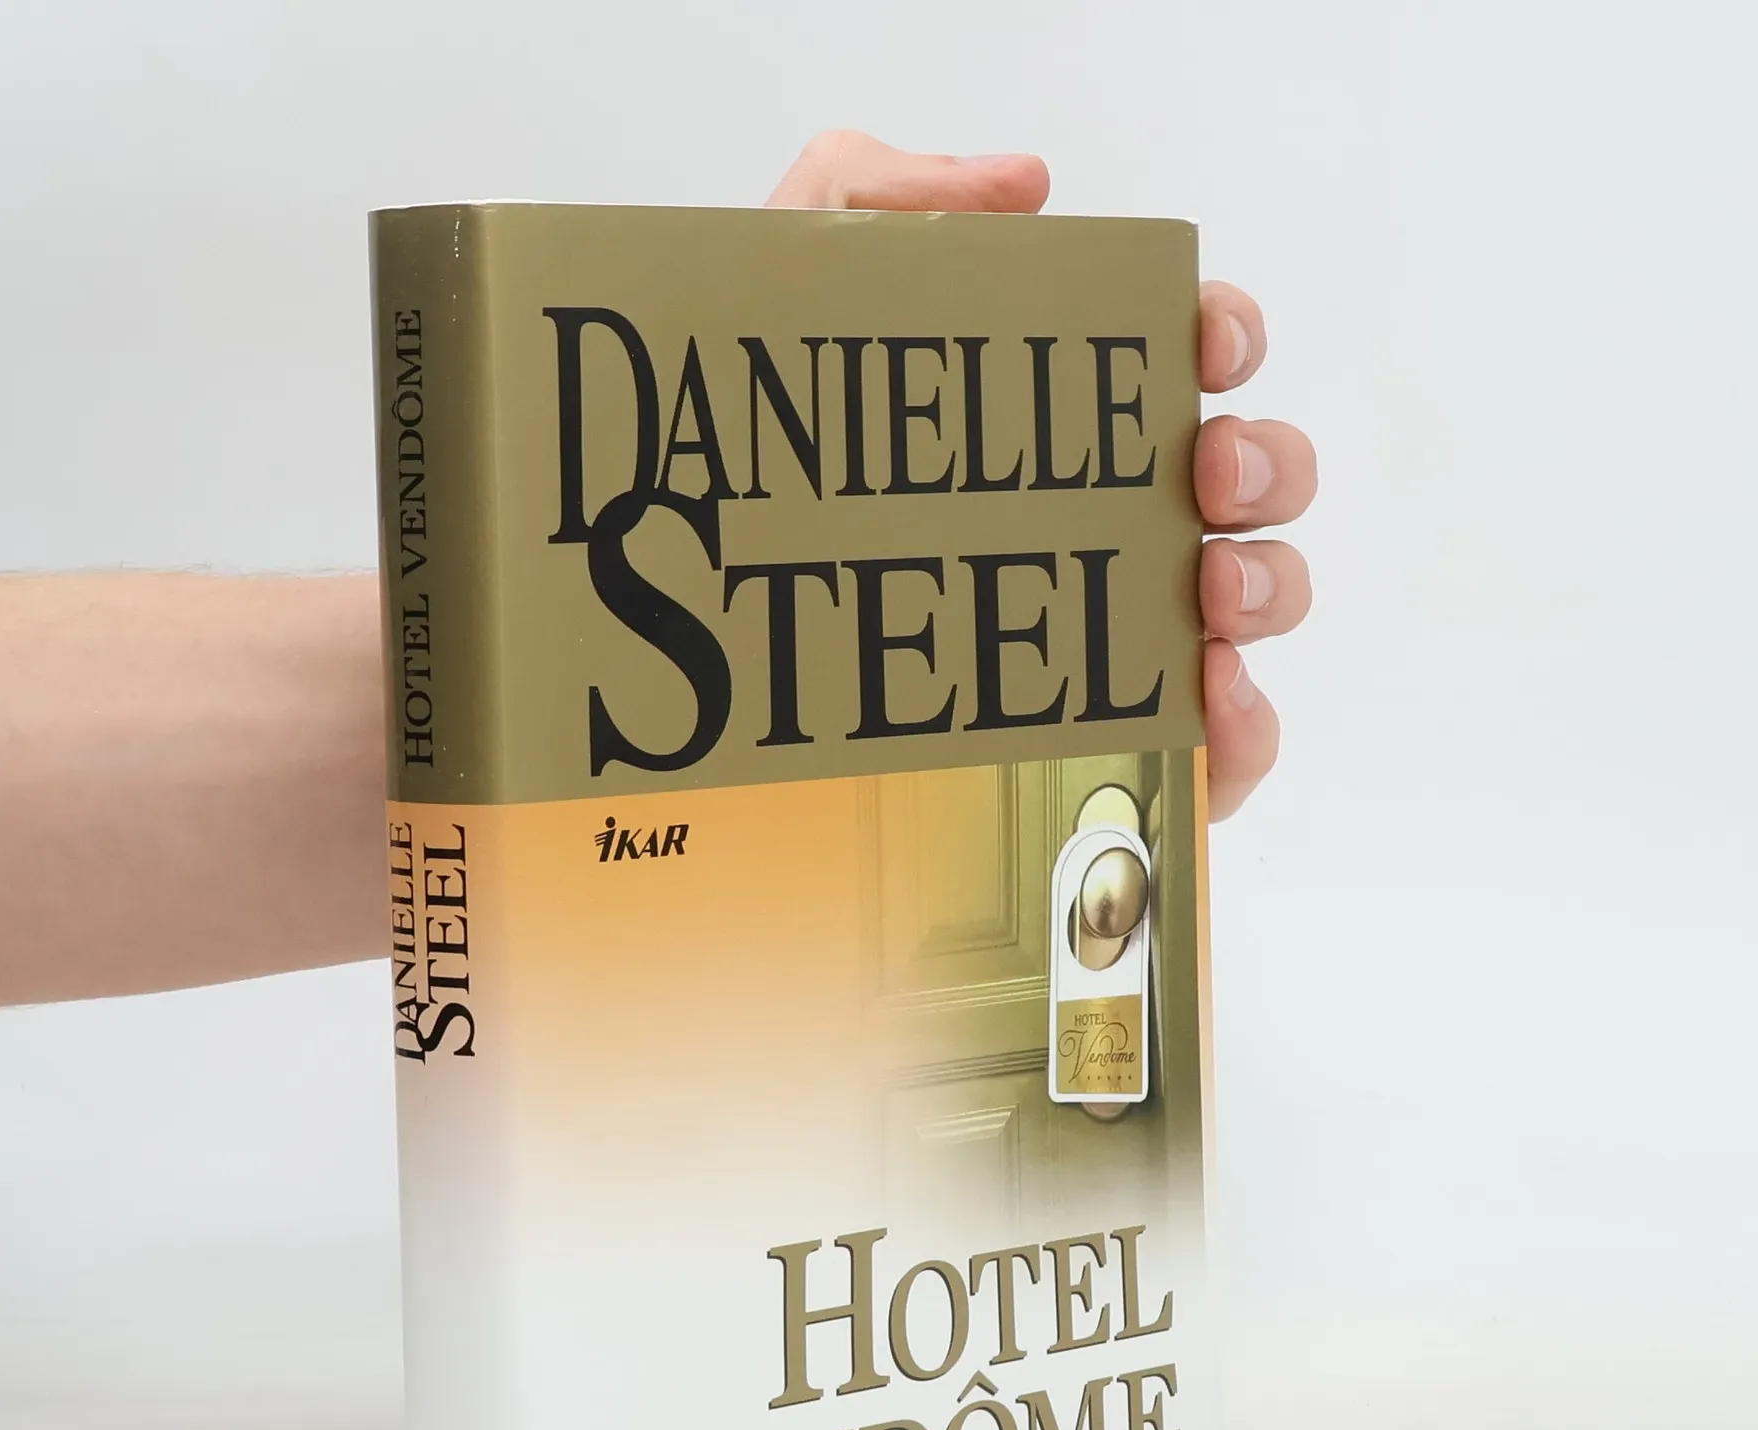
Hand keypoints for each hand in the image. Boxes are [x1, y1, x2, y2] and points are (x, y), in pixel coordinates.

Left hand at [767, 131, 1315, 820]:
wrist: (656, 619)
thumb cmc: (744, 468)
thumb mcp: (775, 296)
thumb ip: (872, 193)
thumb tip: (1029, 186)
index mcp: (1056, 419)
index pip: (1185, 361)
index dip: (1223, 335)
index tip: (1199, 339)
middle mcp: (1101, 519)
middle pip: (1247, 480)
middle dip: (1261, 462)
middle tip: (1203, 471)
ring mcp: (1109, 636)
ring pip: (1252, 603)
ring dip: (1265, 583)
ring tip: (1209, 588)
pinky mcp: (1098, 750)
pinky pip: (1211, 751)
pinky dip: (1242, 726)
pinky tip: (1212, 699)